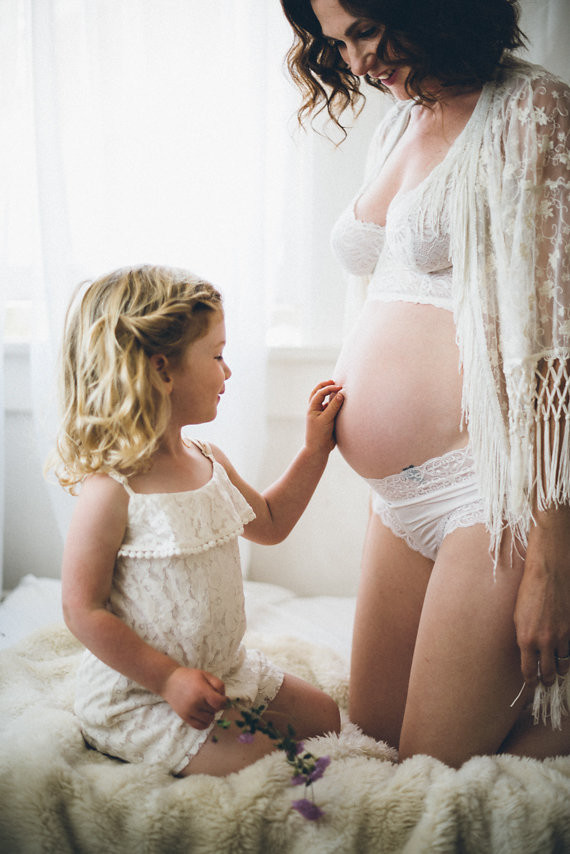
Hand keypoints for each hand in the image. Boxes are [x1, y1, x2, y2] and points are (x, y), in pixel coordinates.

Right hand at [162, 667, 226, 728]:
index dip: (225, 702)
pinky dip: (205, 722)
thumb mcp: (205, 675)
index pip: (219, 703)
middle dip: (216, 705)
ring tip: (205, 705)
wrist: (169, 682)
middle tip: (210, 698)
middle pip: (215, 710)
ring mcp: (189, 712)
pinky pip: (200, 726)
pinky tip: (203, 714)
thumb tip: (225, 699)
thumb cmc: (189, 677)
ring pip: (209, 720)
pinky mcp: (185, 718)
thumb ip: (218, 684)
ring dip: (210, 713)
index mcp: (201, 691)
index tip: (223, 699)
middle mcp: (195, 703)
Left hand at [305, 380, 343, 454]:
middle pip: (317, 392)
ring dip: (328, 393)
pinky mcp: (326, 419)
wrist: (318, 449)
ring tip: (337, 389)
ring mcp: (320, 414)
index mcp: (312, 408)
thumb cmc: (320, 434)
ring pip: (323, 399)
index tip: (340, 388)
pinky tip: (340, 402)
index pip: (320, 393)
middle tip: (334, 382)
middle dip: (325, 386)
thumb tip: (341, 394)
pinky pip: (329, 407)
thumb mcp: (327, 419)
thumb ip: (334, 406)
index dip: (330, 388)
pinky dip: (333, 402)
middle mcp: (315, 409)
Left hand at [514, 504, 569, 687]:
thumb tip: (526, 653)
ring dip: (560, 669)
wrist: (548, 574)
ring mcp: (560, 636)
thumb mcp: (517, 616)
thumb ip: (522, 637)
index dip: (530, 681)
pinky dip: (568, 654)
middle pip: (548, 672)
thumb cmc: (528, 591)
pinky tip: (565, 655)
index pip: (529, 671)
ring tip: (557, 671)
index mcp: (526, 639)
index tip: (531, 684)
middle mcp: (544, 641)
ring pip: (564, 664)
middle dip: (547, 680)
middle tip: (546, 683)